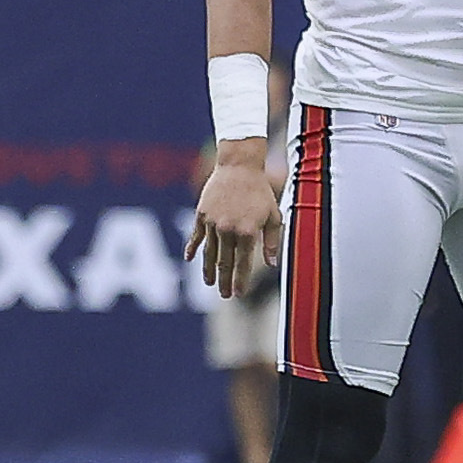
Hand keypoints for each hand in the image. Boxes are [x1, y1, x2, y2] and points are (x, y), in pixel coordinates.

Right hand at [188, 148, 283, 297]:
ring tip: (209, 284)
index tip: (239, 294)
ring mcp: (213, 223)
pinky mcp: (201, 215)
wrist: (239, 166)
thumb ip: (272, 241)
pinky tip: (189, 259)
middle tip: (224, 295)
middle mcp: (228, 230)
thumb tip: (271, 265)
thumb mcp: (273, 215)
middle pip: (224, 263)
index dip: (241, 281)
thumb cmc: (260, 191)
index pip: (243, 264)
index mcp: (248, 232)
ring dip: (209, 270)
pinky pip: (196, 237)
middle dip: (224, 281)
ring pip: (209, 253)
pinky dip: (192, 249)